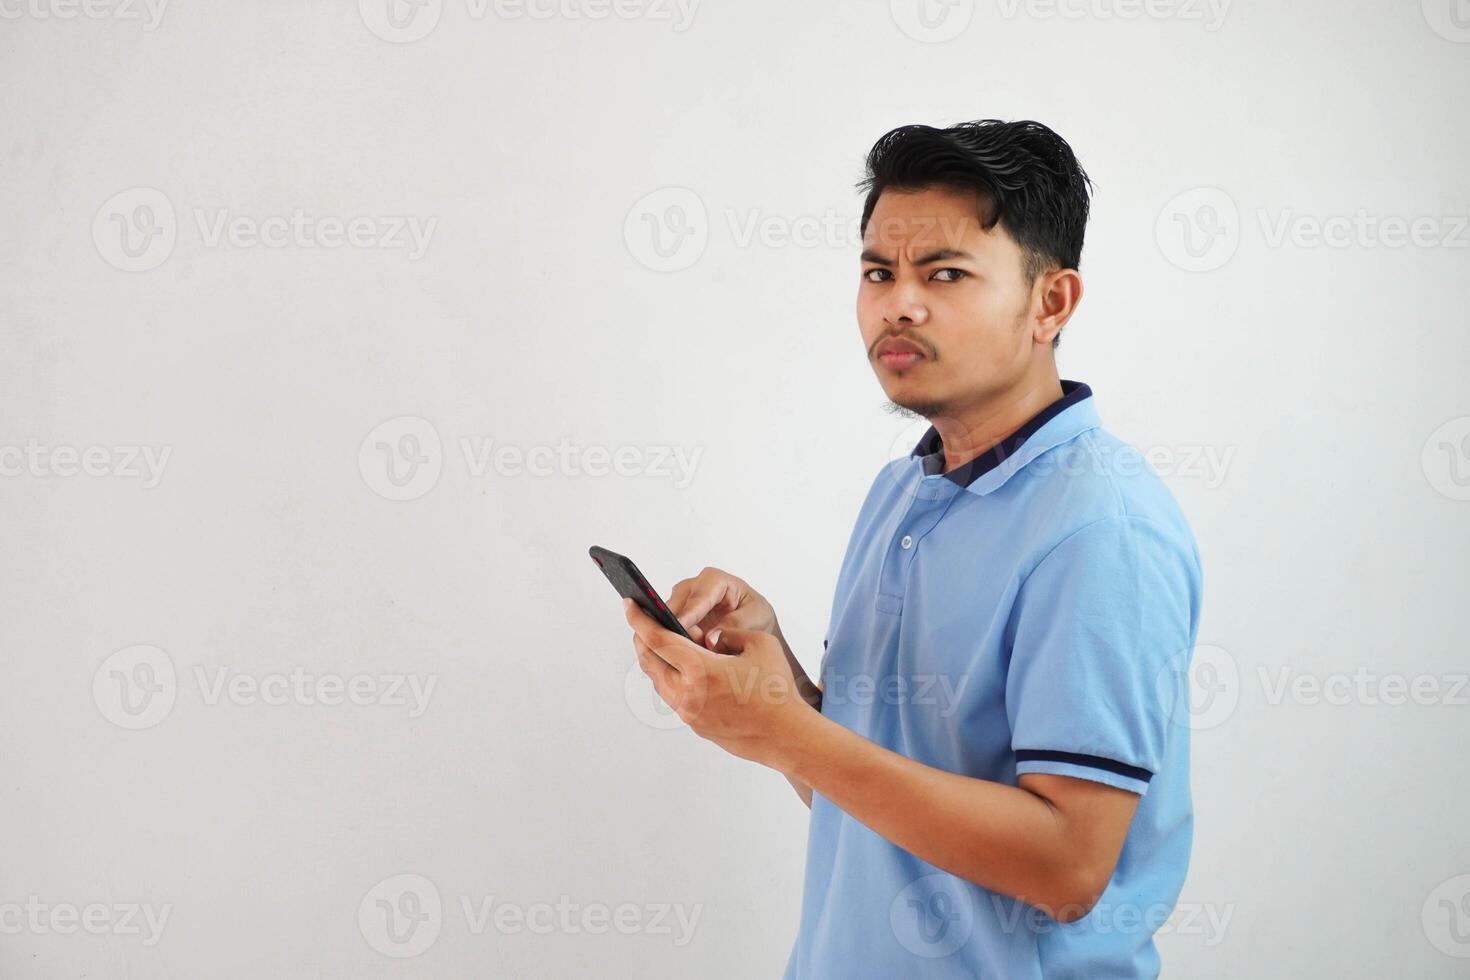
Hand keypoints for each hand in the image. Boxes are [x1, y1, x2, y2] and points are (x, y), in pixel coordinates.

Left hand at [624, 598, 814, 769]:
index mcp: (699, 669)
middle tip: (642, 621)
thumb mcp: (759, 644)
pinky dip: (670, 678)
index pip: (657, 639)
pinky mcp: (695, 725)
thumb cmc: (776, 689)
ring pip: (658, 680)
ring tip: (662, 642)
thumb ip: (729, 633)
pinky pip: (672, 696)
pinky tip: (682, 668)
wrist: (785, 734)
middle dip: (642, 638)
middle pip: (649, 660)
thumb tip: (710, 637)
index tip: (629, 605)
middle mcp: (687, 693)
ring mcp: (688, 712)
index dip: (639, 619)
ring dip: (655, 659)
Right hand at [665, 566, 780, 650]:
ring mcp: (682, 603)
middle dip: (678, 629)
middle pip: (676, 607)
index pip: (698, 597)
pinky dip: (673, 644)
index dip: (689, 613)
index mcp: (715, 580)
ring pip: (666, 620)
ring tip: (688, 658)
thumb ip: (734, 626)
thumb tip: (710, 640)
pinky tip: (681, 657)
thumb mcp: (755, 618)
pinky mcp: (676, 619)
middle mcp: (693, 587)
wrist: (754, 626)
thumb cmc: (756, 616)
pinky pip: (667, 630)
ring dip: (674, 639)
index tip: (680, 626)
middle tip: (687, 651)